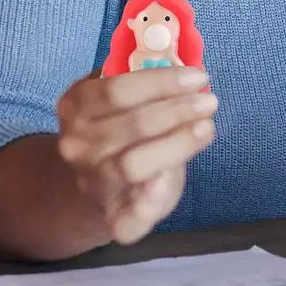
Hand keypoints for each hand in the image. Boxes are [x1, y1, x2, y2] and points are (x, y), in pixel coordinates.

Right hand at [56, 67, 216, 244]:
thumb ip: (144, 85)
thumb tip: (185, 68)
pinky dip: (147, 201)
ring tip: (206, 126)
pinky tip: (166, 181)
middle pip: (131, 124)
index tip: (198, 76)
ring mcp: (92, 182)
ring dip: (176, 143)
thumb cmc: (120, 132)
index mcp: (77, 106)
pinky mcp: (110, 217)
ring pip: (133, 163)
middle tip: (209, 100)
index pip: (117, 90)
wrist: (93, 185)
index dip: (161, 82)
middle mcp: (77, 144)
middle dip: (177, 110)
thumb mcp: (120, 100)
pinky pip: (127, 216)